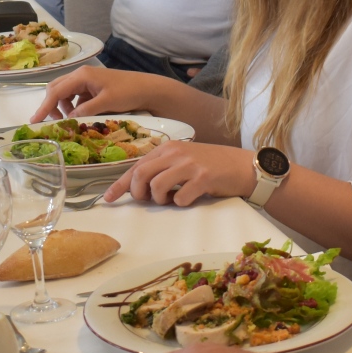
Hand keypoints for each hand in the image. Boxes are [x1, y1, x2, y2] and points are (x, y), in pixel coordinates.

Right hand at [31, 66, 166, 121]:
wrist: (148, 89)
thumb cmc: (129, 92)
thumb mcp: (106, 103)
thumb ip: (85, 110)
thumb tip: (69, 119)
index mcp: (82, 75)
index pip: (56, 92)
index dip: (44, 107)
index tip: (34, 120)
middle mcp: (81, 75)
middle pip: (56, 89)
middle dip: (52, 106)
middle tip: (55, 123)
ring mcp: (87, 80)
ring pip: (65, 93)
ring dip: (63, 107)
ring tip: (71, 121)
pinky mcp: (92, 87)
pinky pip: (75, 96)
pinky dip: (74, 107)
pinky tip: (81, 116)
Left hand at [103, 140, 254, 204]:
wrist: (243, 166)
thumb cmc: (212, 166)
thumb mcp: (183, 161)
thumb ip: (163, 169)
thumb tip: (138, 188)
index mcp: (168, 148)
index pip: (136, 166)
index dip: (120, 184)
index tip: (108, 199)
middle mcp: (176, 153)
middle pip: (141, 175)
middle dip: (139, 193)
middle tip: (149, 200)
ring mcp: (190, 165)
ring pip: (157, 187)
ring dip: (160, 200)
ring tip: (173, 199)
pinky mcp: (203, 178)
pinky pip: (181, 198)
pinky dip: (181, 204)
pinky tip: (190, 198)